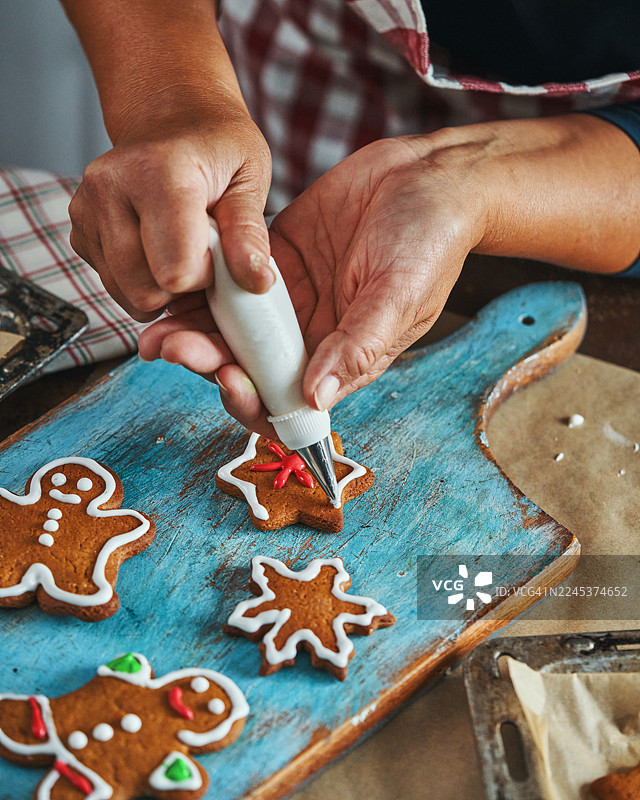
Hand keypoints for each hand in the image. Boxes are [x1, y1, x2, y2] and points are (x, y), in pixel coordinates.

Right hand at [68, 98, 272, 321]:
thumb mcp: (250, 176)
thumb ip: (250, 233)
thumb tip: (258, 283)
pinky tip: (156, 246)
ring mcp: (87, 210)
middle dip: (180, 287)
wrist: (170, 117)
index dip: (206, 276)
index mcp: (157, 172)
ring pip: (127, 295)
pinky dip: (141, 279)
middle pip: (145, 291)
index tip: (217, 248)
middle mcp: (110, 189)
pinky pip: (114, 286)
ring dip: (160, 286)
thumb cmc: (216, 146)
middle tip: (200, 251)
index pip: (175, 272)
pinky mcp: (79, 231)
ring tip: (179, 246)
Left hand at [139, 113, 639, 434]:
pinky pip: (227, 282)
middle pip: (246, 367)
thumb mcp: (401, 296)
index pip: (287, 401)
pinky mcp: (270, 262)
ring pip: (229, 329)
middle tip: (174, 347)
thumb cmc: (432, 241)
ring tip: (157, 327)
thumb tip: (316, 397)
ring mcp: (286, 300)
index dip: (252, 402)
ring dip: (192, 332)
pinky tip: (172, 283)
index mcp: (340, 358)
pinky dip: (199, 288)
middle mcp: (308, 336)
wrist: (429, 177)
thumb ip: (358, 346)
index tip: (230, 381)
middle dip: (207, 364)